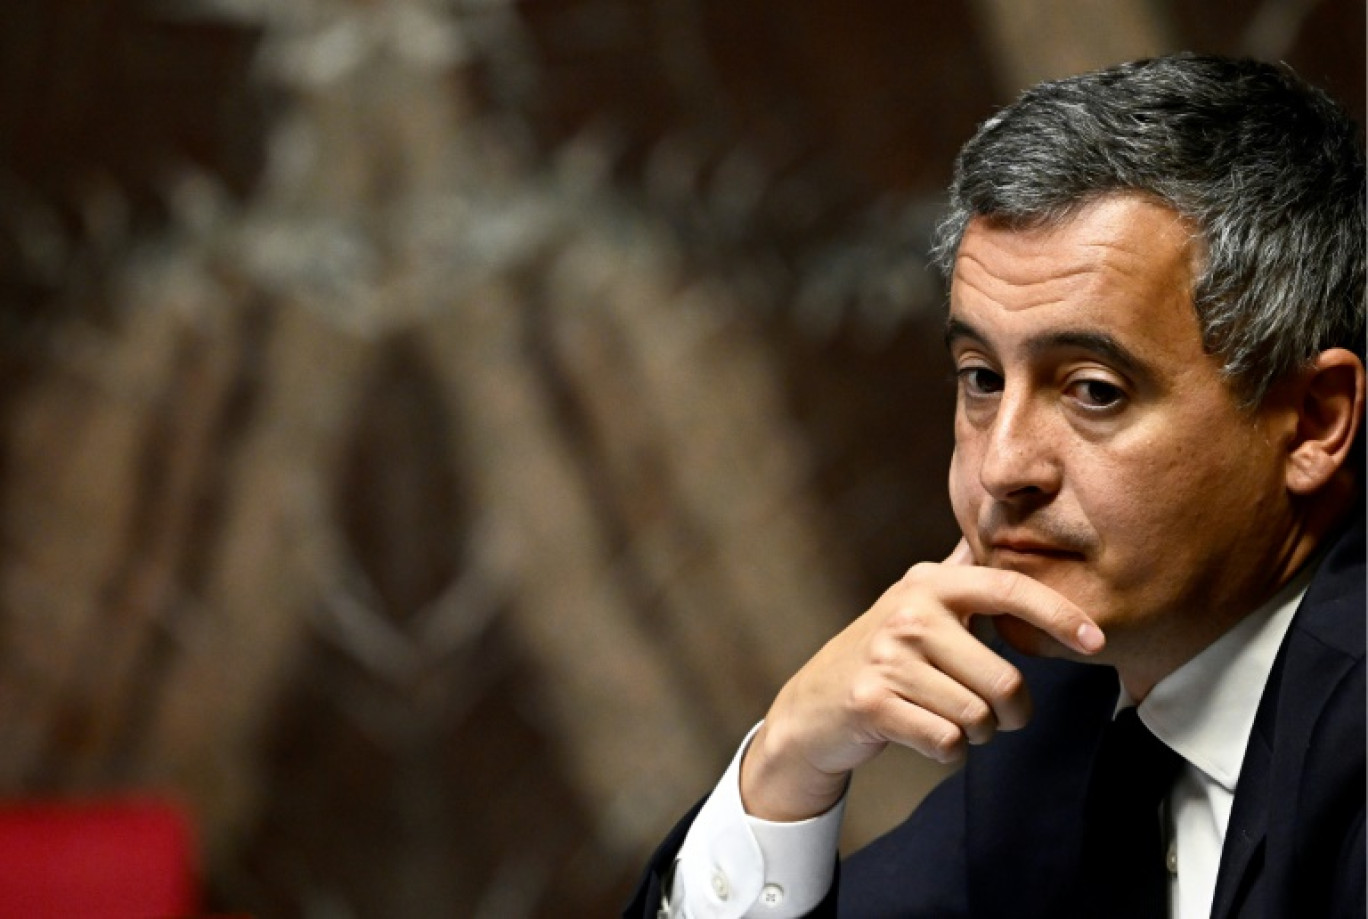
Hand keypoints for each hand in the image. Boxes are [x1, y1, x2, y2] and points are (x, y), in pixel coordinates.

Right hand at [740, 540, 1104, 821]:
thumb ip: (960, 573)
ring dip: (976, 737)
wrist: (813, 705)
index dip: (1059, 614)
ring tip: (949, 722)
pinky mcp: (871, 702)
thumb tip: (998, 525)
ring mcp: (887, 658)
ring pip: (978, 720)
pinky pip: (947, 745)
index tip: (1096, 640)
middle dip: (1012, 715)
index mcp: (929, 584)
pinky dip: (949, 754)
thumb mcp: (916, 603)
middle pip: (1006, 682)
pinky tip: (927, 738)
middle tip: (995, 717)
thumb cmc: (884, 655)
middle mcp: (909, 614)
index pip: (1009, 589)